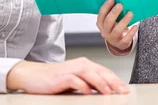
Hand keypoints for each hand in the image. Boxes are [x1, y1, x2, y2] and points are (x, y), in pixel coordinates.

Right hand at [6, 58, 128, 94]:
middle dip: (114, 81)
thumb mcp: (75, 81)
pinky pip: (75, 80)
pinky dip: (83, 86)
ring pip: (90, 74)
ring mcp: (71, 69)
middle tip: (123, 90)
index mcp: (85, 65)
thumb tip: (104, 92)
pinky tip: (89, 92)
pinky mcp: (61, 76)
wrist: (32, 75)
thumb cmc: (53, 79)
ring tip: (110, 92)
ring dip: (101, 83)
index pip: (104, 72)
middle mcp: (80, 64)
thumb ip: (88, 84)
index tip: (125, 89)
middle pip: (100, 72)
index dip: (116, 80)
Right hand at [96, 0, 137, 52]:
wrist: (118, 42)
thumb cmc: (114, 27)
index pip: (101, 15)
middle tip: (121, 5)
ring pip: (117, 30)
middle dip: (114, 13)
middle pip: (108, 22)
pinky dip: (131, 32)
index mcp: (101, 24)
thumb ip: (111, 12)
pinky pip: (126, 39)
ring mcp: (113, 38)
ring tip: (130, 13)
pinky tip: (135, 26)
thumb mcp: (110, 20)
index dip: (106, 7)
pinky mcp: (121, 44)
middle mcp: (105, 32)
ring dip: (124, 21)